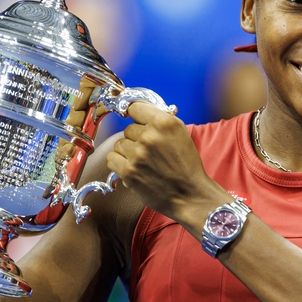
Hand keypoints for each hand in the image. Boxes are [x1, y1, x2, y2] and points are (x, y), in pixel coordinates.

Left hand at [106, 102, 231, 223]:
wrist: (190, 195)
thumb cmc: (186, 165)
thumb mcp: (181, 133)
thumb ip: (160, 119)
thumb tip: (137, 110)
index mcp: (164, 123)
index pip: (135, 107)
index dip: (135, 114)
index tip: (135, 119)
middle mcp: (149, 136)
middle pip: (128, 128)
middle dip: (137, 138)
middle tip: (151, 151)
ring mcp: (137, 154)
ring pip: (119, 144)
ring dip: (128, 152)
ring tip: (144, 162)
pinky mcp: (129, 172)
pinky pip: (111, 158)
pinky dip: (119, 164)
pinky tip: (133, 168)